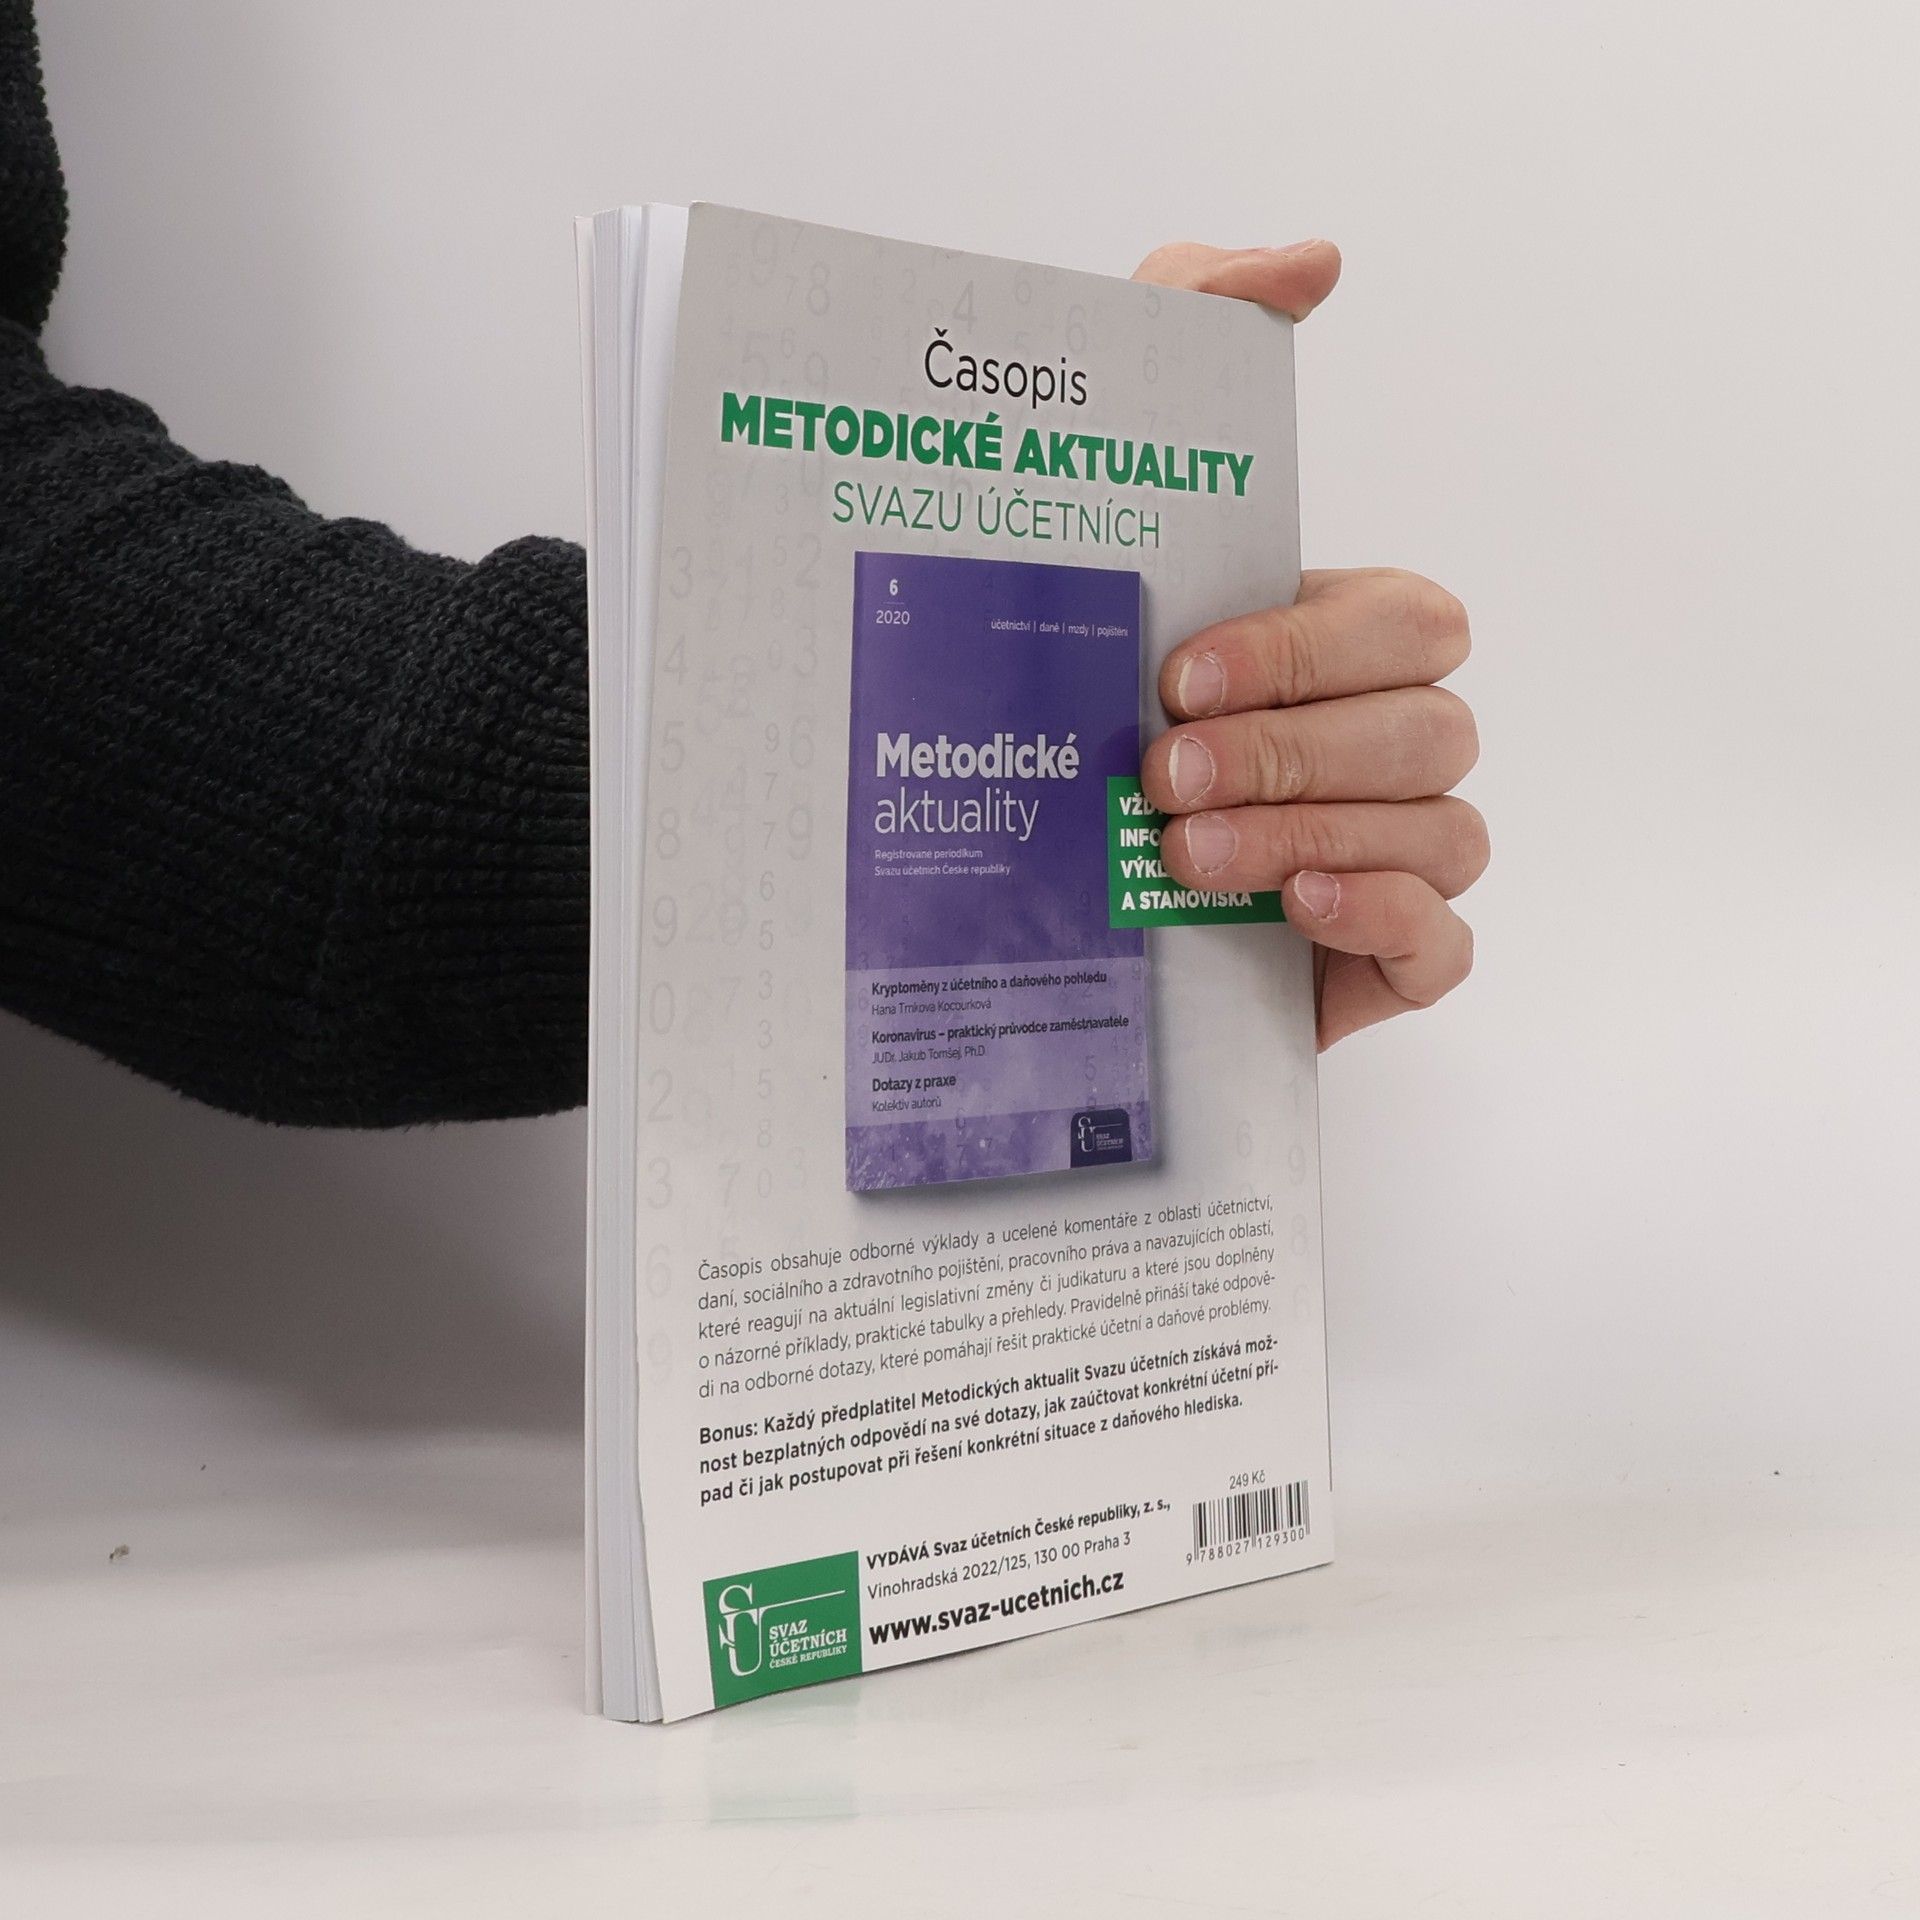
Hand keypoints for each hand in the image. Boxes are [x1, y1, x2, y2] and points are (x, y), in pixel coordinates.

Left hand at [1132, 241, 1486, 1048]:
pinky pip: (1446, 941)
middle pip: (1428, 730)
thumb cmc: (1084, 687)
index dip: (1309, 649)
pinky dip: (1384, 919)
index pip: (1406, 624)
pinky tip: (1290, 913)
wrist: (1018, 879)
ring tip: (1185, 851)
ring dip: (1314, 834)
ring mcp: (1399, 851)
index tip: (1180, 674)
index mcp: (1348, 644)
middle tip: (1161, 771)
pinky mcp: (1384, 955)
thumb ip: (1198, 329)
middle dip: (1296, 749)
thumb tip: (1315, 260)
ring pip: (1440, 831)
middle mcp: (1389, 741)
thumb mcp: (1113, 493)